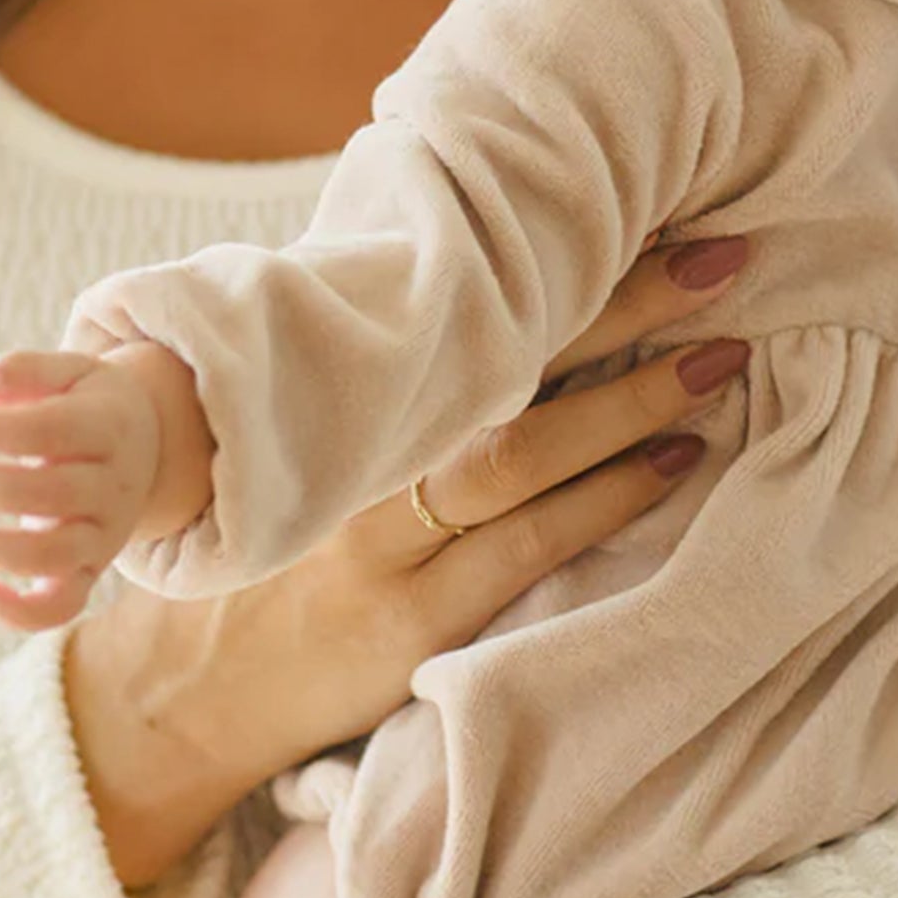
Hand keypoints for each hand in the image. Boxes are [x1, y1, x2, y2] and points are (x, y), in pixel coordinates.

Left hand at [0, 341, 198, 630]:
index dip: (3, 432)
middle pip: (56, 494)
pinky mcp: (89, 570)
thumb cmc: (91, 405)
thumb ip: (27, 370)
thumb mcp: (72, 372)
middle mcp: (115, 485)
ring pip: (55, 556)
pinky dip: (21, 612)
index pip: (58, 432)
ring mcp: (105, 533)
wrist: (150, 448)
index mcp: (113, 428)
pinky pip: (63, 606)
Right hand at [63, 234, 751, 890]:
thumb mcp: (303, 440)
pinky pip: (525, 549)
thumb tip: (495, 294)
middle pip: (511, 363)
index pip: (468, 307)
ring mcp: (387, 541)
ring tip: (720, 359)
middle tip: (721, 260)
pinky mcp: (410, 622)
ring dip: (632, 402)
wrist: (175, 690)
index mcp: (343, 396)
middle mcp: (366, 456)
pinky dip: (605, 500)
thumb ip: (388, 378)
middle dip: (625, 309)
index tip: (645, 208)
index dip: (563, 262)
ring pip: (524, 453)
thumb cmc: (261, 543)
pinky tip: (674, 463)